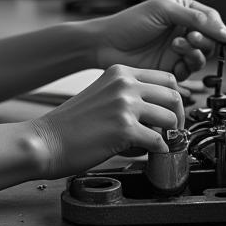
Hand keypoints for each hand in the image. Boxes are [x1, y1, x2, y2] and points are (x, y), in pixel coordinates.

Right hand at [30, 64, 184, 176]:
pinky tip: (146, 153)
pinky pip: (159, 141)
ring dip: (168, 135)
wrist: (47, 140)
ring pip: (170, 119)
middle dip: (178, 117)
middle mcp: (124, 84)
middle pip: (174, 96)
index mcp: (119, 72)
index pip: (165, 78)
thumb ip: (128, 97)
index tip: (171, 113)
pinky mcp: (125, 129)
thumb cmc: (71, 124)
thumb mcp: (102, 95)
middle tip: (172, 131)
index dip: (173, 98)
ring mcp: (125, 105)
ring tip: (157, 143)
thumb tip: (159, 113)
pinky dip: (157, 150)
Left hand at [86, 0, 225, 81]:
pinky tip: (176, 58)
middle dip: (206, 40)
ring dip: (196, 51)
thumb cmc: (129, 22)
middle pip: (212, 39)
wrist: (106, 44)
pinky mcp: (172, 67)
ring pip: (203, 55)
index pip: (213, 19)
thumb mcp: (164, 10)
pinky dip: (188, 64)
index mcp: (183, 10)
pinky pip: (191, 69)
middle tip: (191, 37)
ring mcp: (178, 49)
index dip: (224, 31)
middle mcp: (183, 29)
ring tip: (178, 45)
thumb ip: (197, 19)